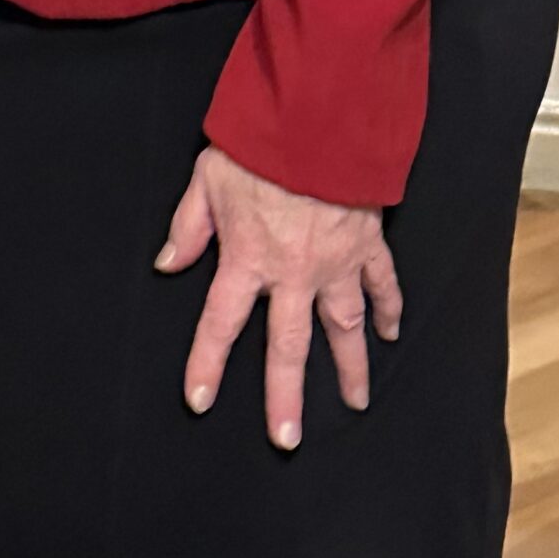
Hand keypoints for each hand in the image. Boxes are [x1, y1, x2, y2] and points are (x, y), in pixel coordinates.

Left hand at [156, 145, 401, 449]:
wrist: (318, 119)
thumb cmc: (258, 145)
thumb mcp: (207, 179)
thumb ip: (188, 226)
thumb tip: (167, 264)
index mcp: (248, 259)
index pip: (220, 323)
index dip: (207, 363)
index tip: (199, 400)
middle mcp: (293, 273)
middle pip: (289, 346)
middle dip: (286, 395)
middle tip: (287, 438)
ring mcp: (336, 262)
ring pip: (344, 328)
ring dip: (350, 367)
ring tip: (355, 403)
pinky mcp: (367, 243)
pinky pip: (382, 284)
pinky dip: (388, 309)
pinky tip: (390, 332)